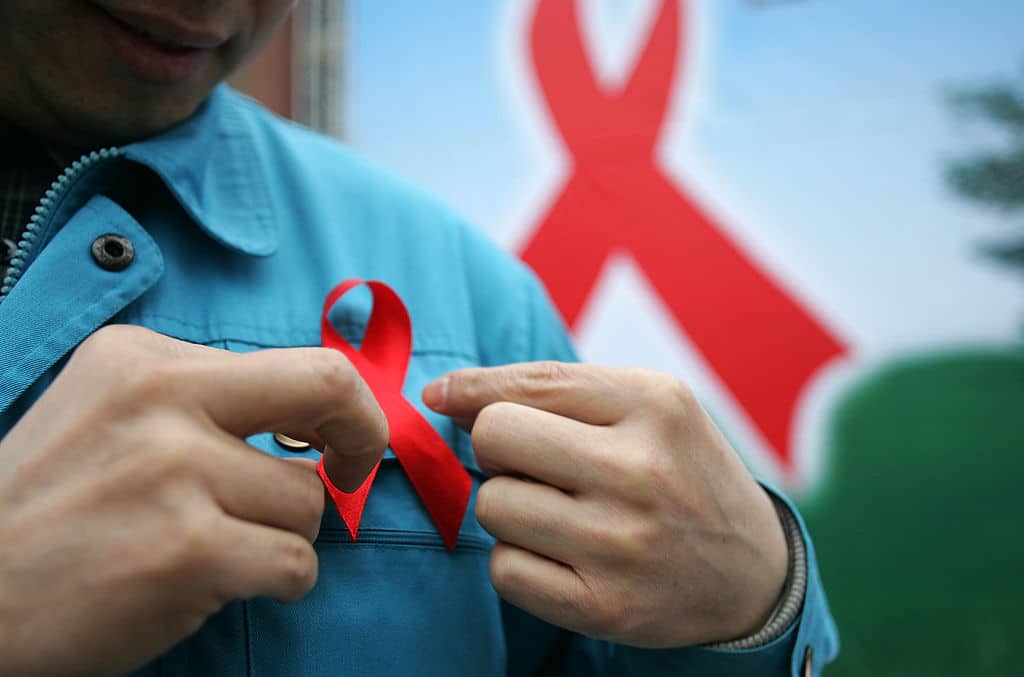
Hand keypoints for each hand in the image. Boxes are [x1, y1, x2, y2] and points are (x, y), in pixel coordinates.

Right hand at [0, 325, 386, 676]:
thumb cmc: (51, 512)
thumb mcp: (112, 417)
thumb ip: (207, 405)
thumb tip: (319, 420)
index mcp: (145, 360)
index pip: (297, 362)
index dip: (338, 407)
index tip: (334, 442)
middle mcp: (161, 398)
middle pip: (328, 388)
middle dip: (365, 435)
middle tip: (352, 474)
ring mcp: (174, 472)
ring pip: (307, 502)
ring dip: (281, 536)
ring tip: (213, 547)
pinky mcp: (187, 550)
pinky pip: (295, 563)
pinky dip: (276, 582)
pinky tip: (212, 582)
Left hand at [423, 362, 786, 647]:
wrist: (753, 573)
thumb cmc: (682, 471)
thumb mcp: (648, 405)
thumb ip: (555, 388)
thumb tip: (444, 397)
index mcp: (654, 404)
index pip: (526, 384)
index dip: (470, 390)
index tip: (443, 397)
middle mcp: (640, 471)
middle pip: (493, 439)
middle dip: (497, 449)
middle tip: (533, 464)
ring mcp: (622, 544)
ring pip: (491, 506)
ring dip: (509, 506)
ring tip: (559, 511)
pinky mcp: (605, 608)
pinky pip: (503, 569)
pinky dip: (517, 559)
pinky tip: (560, 554)